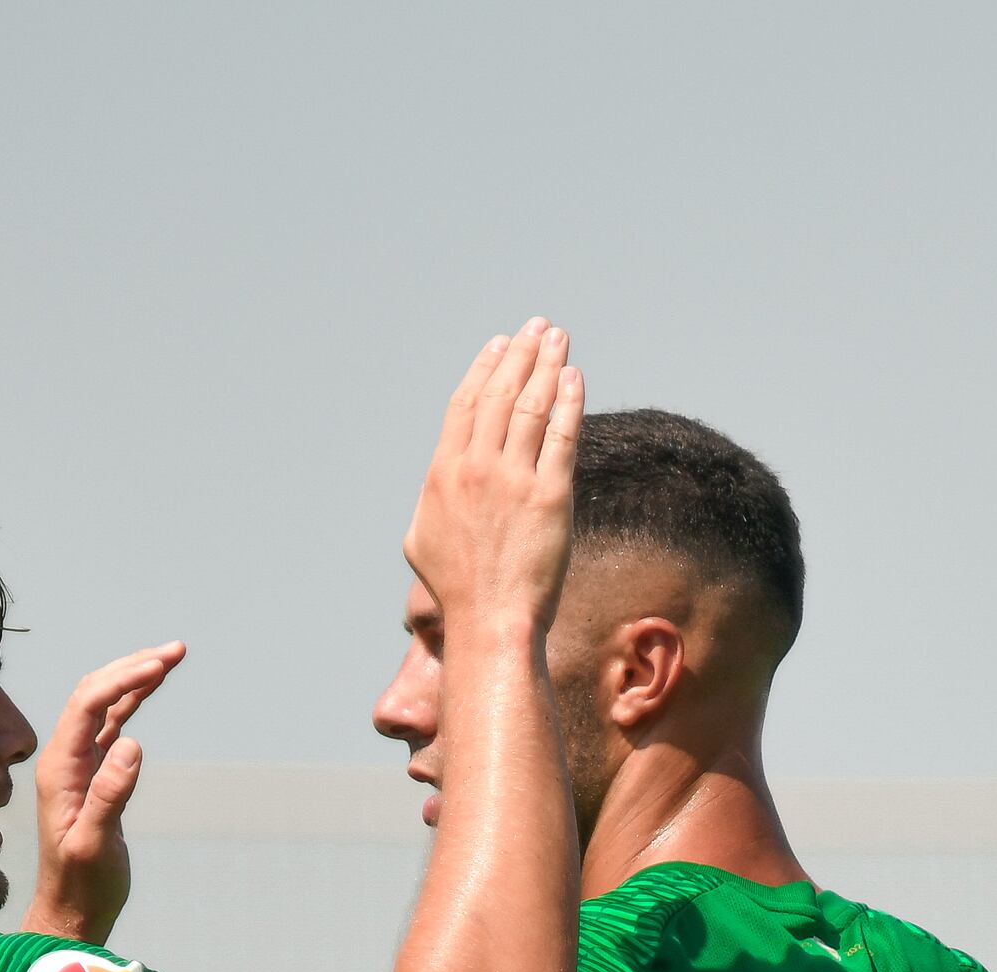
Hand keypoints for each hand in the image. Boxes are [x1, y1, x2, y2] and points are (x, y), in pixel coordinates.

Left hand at [19, 642, 182, 944]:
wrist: (71, 912)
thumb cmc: (81, 885)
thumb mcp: (95, 844)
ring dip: (136, 678)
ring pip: (105, 705)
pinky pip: (113, 726)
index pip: (88, 706)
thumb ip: (110, 795)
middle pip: (95, 694)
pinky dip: (133, 702)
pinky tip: (152, 687)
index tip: (159, 666)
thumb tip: (132, 744)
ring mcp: (79, 765)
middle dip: (133, 667)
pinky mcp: (96, 776)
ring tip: (172, 657)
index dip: (122, 680)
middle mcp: (65, 759)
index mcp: (60, 769)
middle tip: (175, 650)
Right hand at [399, 321, 582, 639]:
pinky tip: (576, 380)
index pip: (466, 404)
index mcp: (442, 472)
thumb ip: (428, 500)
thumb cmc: (455, 590)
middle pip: (501, 394)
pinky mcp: (551, 496)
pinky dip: (570, 403)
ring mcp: (514, 479)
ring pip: (533, 407)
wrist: (489, 620)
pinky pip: (563, 437)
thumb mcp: (420, 539)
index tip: (500, 344)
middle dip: (522, 353)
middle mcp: (477, 467)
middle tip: (539, 327)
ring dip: (548, 366)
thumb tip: (437, 483)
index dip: (485, 368)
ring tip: (560, 340)